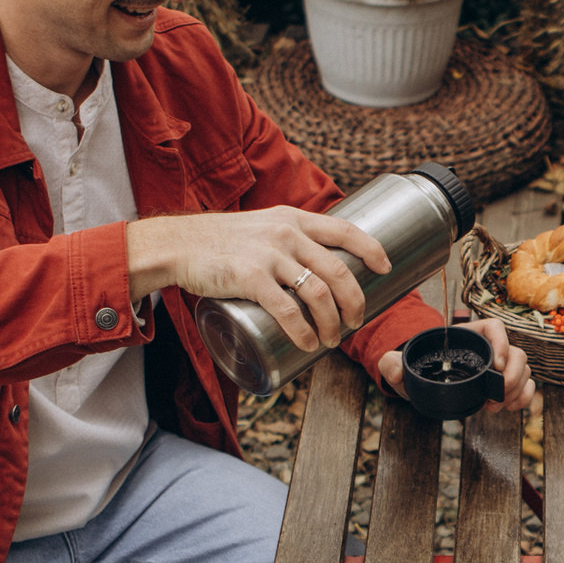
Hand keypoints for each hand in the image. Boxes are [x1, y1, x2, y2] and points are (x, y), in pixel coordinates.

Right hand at [125, 207, 391, 353]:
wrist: (178, 244)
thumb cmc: (220, 242)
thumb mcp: (262, 228)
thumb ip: (288, 240)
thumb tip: (315, 269)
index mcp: (293, 219)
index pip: (346, 230)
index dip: (371, 249)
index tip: (385, 267)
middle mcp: (286, 234)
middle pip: (338, 270)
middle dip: (355, 302)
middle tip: (356, 321)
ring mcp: (269, 256)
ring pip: (318, 293)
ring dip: (332, 323)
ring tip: (331, 340)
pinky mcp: (249, 279)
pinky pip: (288, 310)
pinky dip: (304, 330)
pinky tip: (309, 343)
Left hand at [378, 317, 536, 412]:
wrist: (422, 382)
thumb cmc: (414, 367)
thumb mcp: (399, 363)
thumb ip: (391, 363)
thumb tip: (396, 370)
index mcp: (468, 335)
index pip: (495, 327)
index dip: (501, 342)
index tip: (496, 365)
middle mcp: (487, 348)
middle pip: (515, 352)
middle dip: (512, 375)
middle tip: (497, 395)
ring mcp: (496, 366)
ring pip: (522, 368)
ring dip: (517, 388)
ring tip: (497, 405)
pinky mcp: (500, 383)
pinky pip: (523, 385)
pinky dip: (523, 395)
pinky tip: (509, 407)